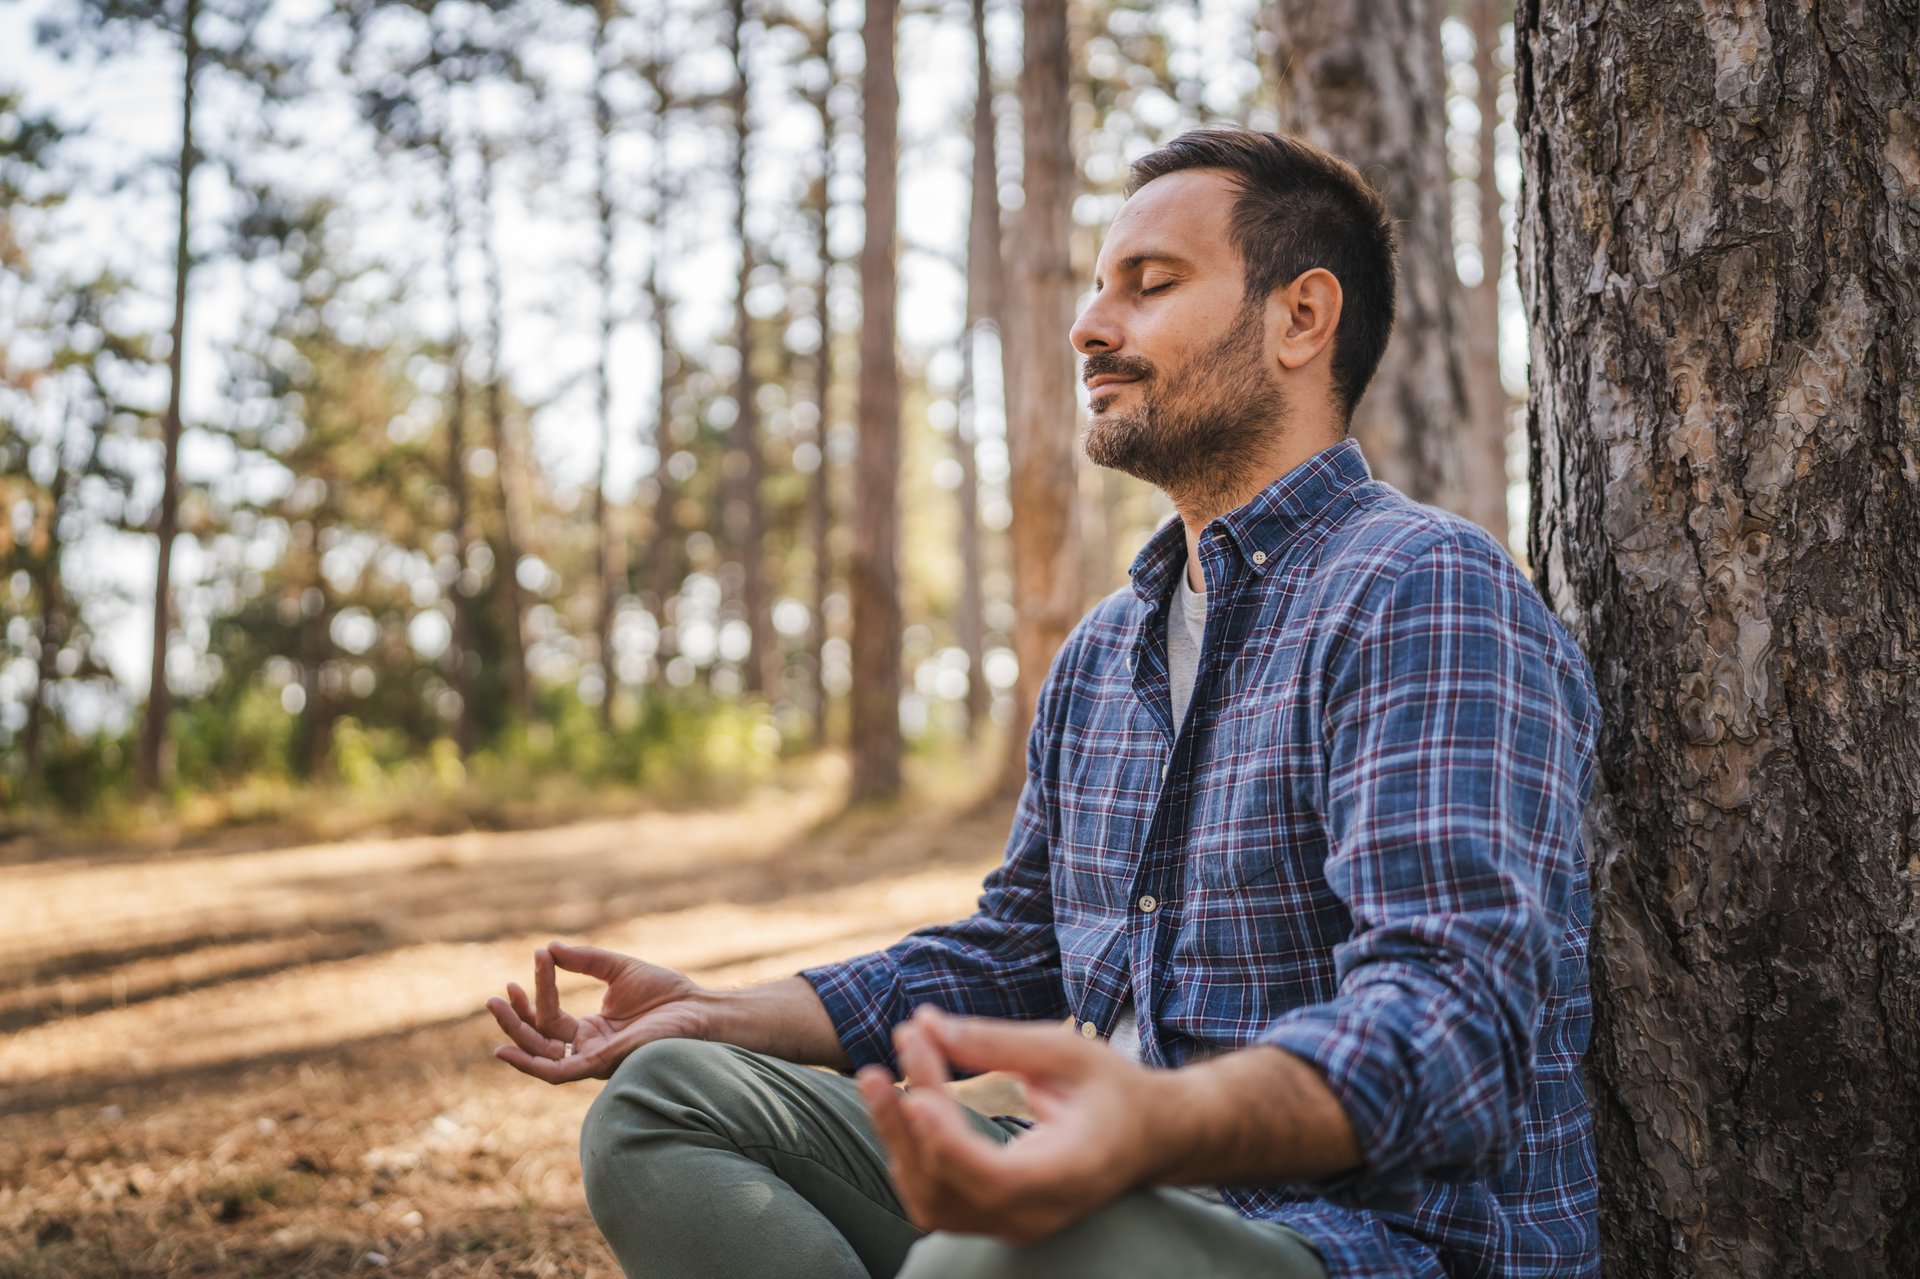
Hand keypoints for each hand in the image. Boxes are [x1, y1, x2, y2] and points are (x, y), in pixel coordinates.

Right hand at [487, 941, 709, 1083]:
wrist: (699, 1009)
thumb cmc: (667, 993)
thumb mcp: (617, 969)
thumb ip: (584, 960)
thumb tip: (548, 947)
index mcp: (591, 1030)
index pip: (551, 1016)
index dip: (539, 990)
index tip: (538, 956)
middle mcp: (588, 1049)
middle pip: (538, 1040)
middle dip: (514, 1019)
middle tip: (494, 996)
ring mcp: (594, 1059)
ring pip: (541, 1054)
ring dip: (516, 1032)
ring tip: (497, 1004)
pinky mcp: (602, 1064)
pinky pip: (558, 1071)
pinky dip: (530, 1064)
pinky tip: (506, 1050)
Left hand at [856, 1006, 1166, 1243]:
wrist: (1148, 1137)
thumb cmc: (1112, 1090)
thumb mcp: (1067, 1053)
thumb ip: (998, 1042)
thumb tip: (925, 1023)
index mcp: (1069, 1173)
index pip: (996, 1177)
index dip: (949, 1143)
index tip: (914, 1094)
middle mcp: (1038, 1213)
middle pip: (951, 1188)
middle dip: (905, 1127)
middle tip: (876, 1068)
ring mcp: (1014, 1224)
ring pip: (932, 1202)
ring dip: (898, 1142)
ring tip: (879, 1082)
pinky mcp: (995, 1217)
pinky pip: (936, 1200)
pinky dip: (911, 1156)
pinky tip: (902, 1109)